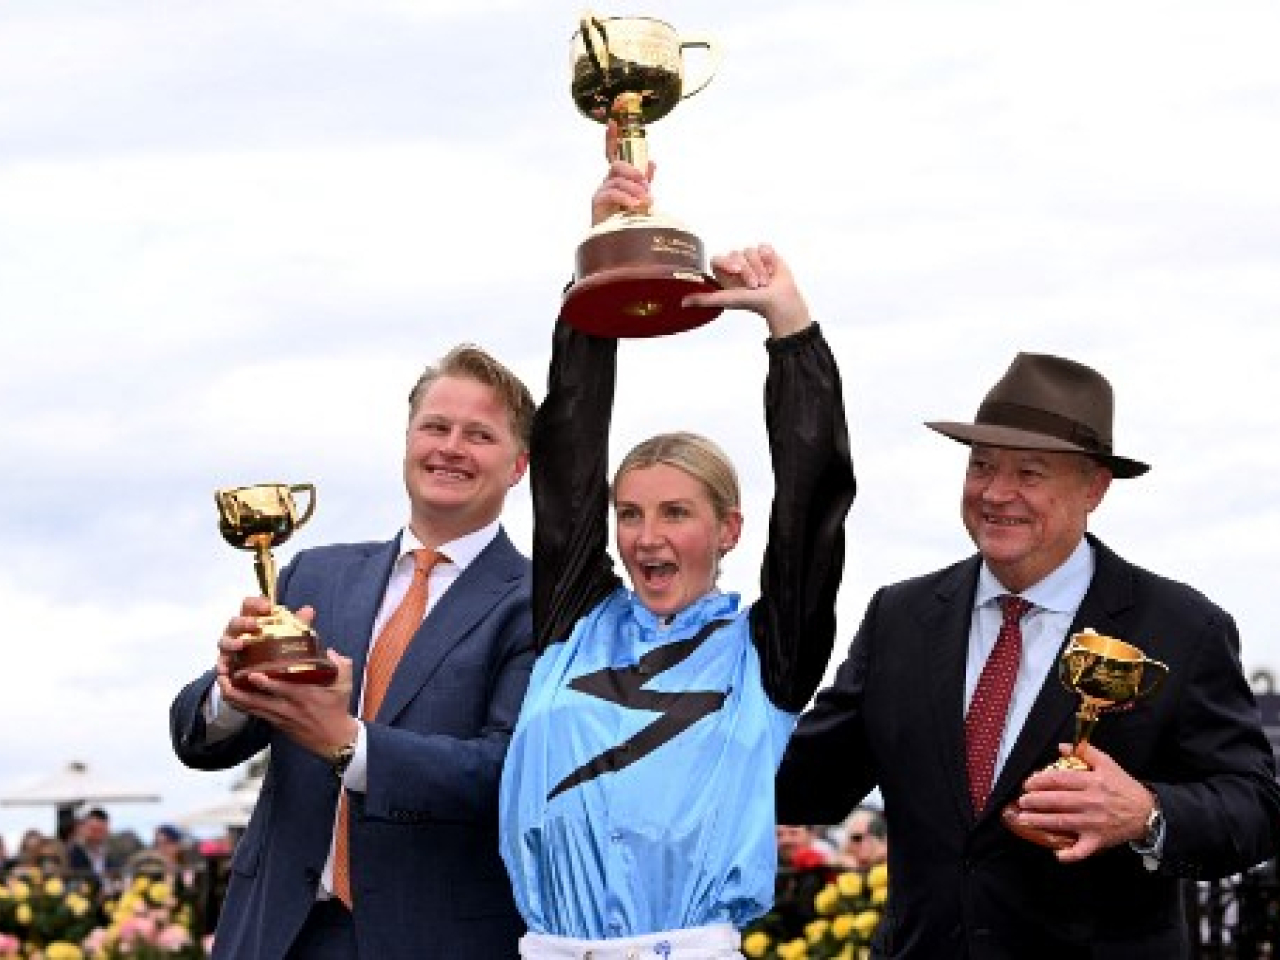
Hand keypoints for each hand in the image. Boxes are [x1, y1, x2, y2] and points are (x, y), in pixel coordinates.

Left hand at [215, 599, 357, 755]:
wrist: (334, 739)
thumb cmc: (338, 708)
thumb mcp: (345, 685)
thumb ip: (339, 664)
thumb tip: (328, 649)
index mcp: (304, 696)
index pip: (281, 690)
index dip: (265, 683)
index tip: (251, 673)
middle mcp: (287, 707)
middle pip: (256, 701)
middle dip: (237, 689)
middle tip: (223, 673)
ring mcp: (278, 716)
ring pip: (250, 707)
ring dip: (233, 695)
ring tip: (221, 680)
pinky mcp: (274, 722)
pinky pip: (252, 712)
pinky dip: (240, 703)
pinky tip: (230, 692)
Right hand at [591, 120, 654, 225]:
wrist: (618, 241)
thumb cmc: (628, 217)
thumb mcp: (640, 196)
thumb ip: (645, 180)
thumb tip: (652, 161)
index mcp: (617, 177)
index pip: (612, 153)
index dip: (611, 138)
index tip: (612, 121)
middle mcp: (607, 181)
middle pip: (617, 165)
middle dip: (633, 172)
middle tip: (646, 184)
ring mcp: (601, 190)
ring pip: (617, 180)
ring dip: (634, 189)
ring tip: (646, 201)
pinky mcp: (597, 201)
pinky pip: (612, 193)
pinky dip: (626, 198)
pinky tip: (635, 205)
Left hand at [683, 244, 811, 337]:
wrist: (780, 301)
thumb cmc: (754, 303)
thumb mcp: (727, 300)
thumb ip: (706, 299)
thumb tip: (683, 302)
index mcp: (724, 274)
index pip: (717, 258)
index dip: (727, 262)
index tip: (737, 271)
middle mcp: (736, 264)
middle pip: (736, 254)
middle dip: (748, 271)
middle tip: (755, 286)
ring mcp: (751, 258)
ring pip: (750, 251)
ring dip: (759, 269)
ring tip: (764, 282)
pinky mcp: (766, 254)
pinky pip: (764, 247)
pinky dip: (769, 259)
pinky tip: (772, 270)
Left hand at [1003, 743, 1154, 862]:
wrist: (1148, 812)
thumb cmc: (1124, 787)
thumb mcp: (1108, 764)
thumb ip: (1085, 752)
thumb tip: (1061, 746)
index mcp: (1092, 782)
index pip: (1061, 780)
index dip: (1041, 781)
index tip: (1028, 783)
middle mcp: (1091, 802)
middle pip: (1058, 801)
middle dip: (1036, 801)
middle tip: (1022, 801)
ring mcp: (1094, 822)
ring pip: (1063, 822)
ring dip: (1041, 821)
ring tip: (1024, 819)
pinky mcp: (1099, 840)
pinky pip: (1083, 850)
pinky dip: (1070, 854)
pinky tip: (1056, 854)